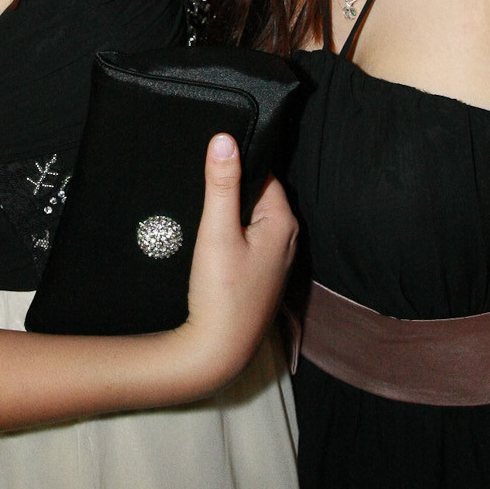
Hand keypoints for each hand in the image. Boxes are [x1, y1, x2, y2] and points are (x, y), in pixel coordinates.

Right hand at [177, 134, 297, 391]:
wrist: (218, 350)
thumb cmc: (221, 292)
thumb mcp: (216, 231)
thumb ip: (221, 184)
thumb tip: (224, 139)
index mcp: (283, 222)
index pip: (264, 174)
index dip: (238, 165)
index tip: (211, 162)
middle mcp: (288, 238)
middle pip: (258, 196)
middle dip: (233, 189)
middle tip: (201, 186)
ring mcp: (277, 260)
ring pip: (252, 220)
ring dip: (231, 214)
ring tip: (204, 215)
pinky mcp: (262, 276)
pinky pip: (249, 240)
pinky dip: (232, 235)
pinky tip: (211, 242)